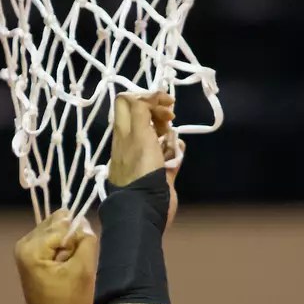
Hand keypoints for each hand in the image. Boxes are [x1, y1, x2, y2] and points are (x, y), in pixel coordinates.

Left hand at [16, 211, 99, 303]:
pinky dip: (61, 251)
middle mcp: (23, 244)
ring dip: (67, 246)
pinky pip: (51, 242)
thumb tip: (83, 223)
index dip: (77, 238)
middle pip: (56, 224)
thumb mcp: (83, 271)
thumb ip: (86, 242)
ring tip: (68, 268)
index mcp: (31, 248)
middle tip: (73, 264)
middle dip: (70, 240)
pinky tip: (64, 268)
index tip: (80, 259)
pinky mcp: (30, 257)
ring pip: (55, 232)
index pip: (62, 224)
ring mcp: (24, 250)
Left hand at [108, 93, 181, 224]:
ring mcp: (146, 157)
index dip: (146, 96)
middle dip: (160, 113)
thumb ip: (141, 110)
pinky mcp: (160, 172)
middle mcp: (132, 142)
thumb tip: (148, 97)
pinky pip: (169, 155)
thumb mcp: (138, 133)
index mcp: (123, 132)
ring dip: (169, 133)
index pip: (128, 102)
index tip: (164, 102)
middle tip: (170, 117)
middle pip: (144, 116)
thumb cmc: (140, 168)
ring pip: (158, 135)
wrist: (145, 207)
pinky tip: (180, 151)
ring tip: (172, 139)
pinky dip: (176, 150)